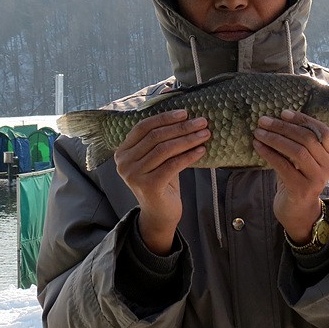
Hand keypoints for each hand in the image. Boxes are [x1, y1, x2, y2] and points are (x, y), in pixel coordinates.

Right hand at [114, 110, 209, 254]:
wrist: (159, 214)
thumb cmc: (161, 181)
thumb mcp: (158, 157)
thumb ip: (163, 138)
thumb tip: (183, 114)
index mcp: (123, 151)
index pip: (143, 127)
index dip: (164, 118)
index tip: (185, 112)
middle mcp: (124, 162)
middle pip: (155, 137)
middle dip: (181, 127)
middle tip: (202, 122)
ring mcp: (133, 175)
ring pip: (164, 149)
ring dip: (188, 139)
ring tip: (205, 134)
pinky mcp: (148, 186)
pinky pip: (172, 165)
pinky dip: (189, 156)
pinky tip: (202, 151)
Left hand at [252, 110, 328, 243]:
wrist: (298, 210)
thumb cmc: (297, 178)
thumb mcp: (302, 159)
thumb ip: (298, 141)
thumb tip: (275, 119)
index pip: (323, 130)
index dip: (303, 119)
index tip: (283, 113)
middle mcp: (328, 165)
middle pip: (307, 138)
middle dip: (283, 127)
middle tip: (263, 121)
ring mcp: (317, 178)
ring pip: (297, 151)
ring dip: (275, 139)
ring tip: (258, 132)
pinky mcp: (302, 189)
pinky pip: (283, 166)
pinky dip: (269, 154)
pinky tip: (258, 146)